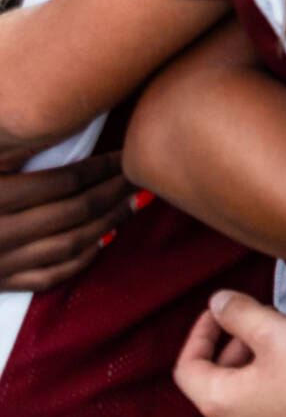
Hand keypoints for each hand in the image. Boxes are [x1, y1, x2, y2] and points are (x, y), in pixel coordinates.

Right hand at [0, 149, 135, 291]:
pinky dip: (83, 258)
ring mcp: (1, 262)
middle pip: (76, 211)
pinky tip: (105, 239)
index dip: (103, 167)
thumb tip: (63, 132)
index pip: (66, 180)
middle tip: (141, 176)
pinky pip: (50, 276)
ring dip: (109, 222)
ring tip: (134, 203)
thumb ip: (18, 154)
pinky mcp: (0, 283)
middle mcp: (0, 232)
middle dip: (116, 192)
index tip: (126, 155)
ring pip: (71, 244)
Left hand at [173, 289, 285, 416]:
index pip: (187, 368)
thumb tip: (218, 302)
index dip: (199, 333)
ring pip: (239, 396)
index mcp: (220, 405)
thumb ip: (238, 313)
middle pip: (214, 383)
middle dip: (231, 346)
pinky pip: (262, 410)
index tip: (219, 311)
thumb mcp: (274, 329)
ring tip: (282, 341)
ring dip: (251, 364)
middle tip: (258, 321)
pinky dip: (267, 384)